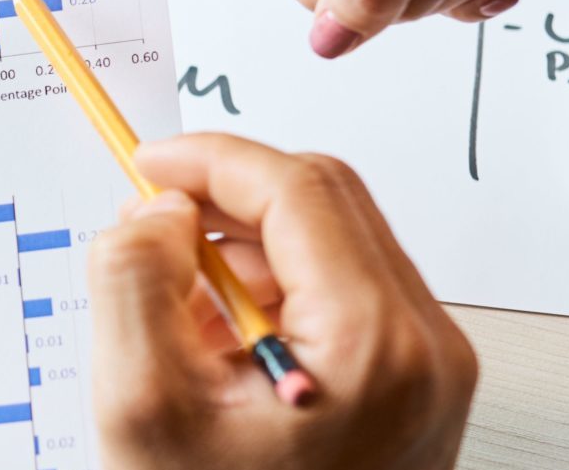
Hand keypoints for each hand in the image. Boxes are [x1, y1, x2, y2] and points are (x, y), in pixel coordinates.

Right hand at [88, 134, 475, 469]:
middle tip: (151, 228)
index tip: (149, 165)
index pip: (296, 189)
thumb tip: (158, 211)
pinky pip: (347, 292)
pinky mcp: (419, 384)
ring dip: (247, 248)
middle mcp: (426, 349)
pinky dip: (277, 291)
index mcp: (375, 346)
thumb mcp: (144, 408)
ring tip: (178, 315)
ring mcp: (433, 369)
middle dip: (227, 200)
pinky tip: (219, 345)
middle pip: (326, 201)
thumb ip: (134, 283)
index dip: (209, 160)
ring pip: (335, 241)